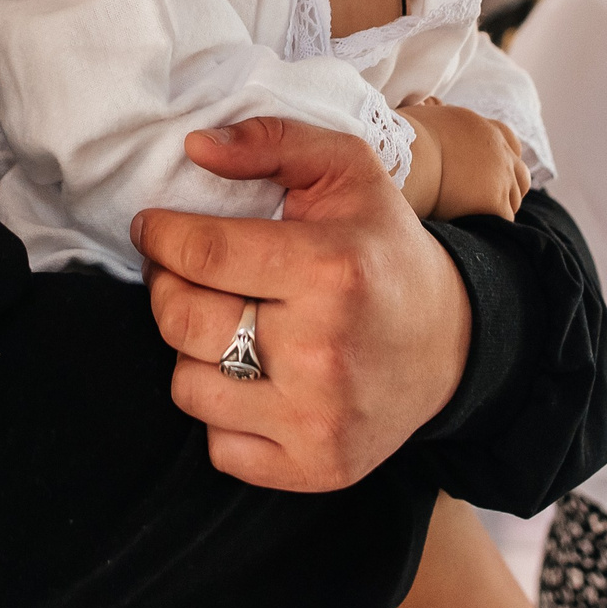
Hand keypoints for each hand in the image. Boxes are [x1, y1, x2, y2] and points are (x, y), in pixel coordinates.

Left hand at [132, 117, 473, 492]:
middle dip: (165, 287)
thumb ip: (273, 141)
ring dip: (194, 352)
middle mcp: (323, 349)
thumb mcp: (348, 171)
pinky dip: (224, 412)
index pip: (202, 253)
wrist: (451, 345)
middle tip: (181, 272)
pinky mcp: (315, 467)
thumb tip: (196, 147)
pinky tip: (255, 381)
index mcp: (330, 268)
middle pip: (183, 320)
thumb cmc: (384, 250)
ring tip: (229, 326)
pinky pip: (218, 445)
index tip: (155, 229)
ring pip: (188, 386)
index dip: (162, 236)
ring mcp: (318, 418)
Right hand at [402, 99, 526, 221]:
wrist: (406, 160)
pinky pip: (503, 218)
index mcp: (479, 127)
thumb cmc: (401, 139)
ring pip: (514, 196)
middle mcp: (497, 149)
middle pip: (519, 171)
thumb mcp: (422, 114)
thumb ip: (433, 111)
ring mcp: (501, 175)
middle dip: (510, 184)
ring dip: (502, 205)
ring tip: (482, 216)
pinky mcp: (495, 202)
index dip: (502, 155)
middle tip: (492, 198)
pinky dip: (493, 222)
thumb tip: (432, 102)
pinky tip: (479, 227)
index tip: (492, 168)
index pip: (507, 139)